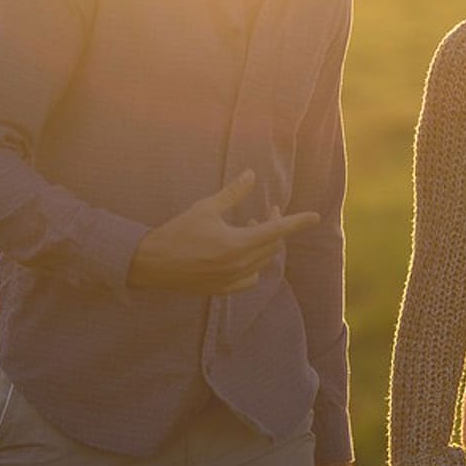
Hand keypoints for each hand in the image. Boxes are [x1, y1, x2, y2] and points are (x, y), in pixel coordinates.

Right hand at [128, 169, 318, 293]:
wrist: (150, 265)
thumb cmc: (177, 232)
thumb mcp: (206, 208)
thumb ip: (233, 193)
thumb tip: (251, 174)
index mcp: (237, 244)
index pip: (277, 231)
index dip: (297, 222)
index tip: (315, 217)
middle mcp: (238, 266)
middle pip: (271, 245)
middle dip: (274, 227)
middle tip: (267, 211)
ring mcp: (231, 281)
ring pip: (262, 261)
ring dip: (263, 244)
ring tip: (250, 228)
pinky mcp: (222, 290)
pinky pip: (250, 277)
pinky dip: (253, 264)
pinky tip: (241, 253)